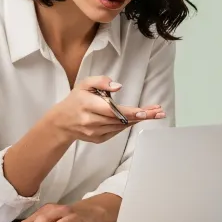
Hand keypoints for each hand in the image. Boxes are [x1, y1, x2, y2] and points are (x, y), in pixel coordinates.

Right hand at [47, 76, 165, 144]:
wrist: (62, 122)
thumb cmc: (76, 99)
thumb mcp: (85, 84)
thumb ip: (101, 81)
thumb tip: (118, 86)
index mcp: (87, 105)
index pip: (112, 110)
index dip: (129, 112)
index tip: (145, 112)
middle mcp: (91, 121)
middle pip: (121, 120)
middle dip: (142, 115)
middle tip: (159, 112)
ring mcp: (94, 133)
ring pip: (121, 126)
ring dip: (138, 120)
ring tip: (155, 113)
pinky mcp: (98, 139)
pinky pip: (116, 131)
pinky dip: (127, 125)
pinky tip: (137, 118)